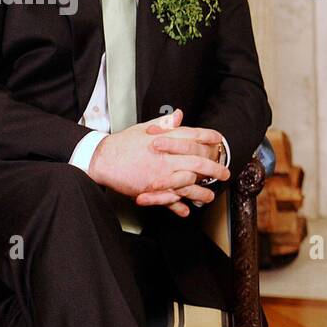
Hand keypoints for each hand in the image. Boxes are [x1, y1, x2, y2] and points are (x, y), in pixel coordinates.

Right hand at [86, 109, 229, 214]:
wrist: (102, 158)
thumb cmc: (123, 144)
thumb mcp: (144, 129)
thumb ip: (165, 125)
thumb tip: (179, 115)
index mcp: (166, 139)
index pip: (194, 136)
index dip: (209, 138)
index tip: (219, 141)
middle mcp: (167, 156)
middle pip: (198, 162)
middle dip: (214, 169)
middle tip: (224, 174)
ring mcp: (162, 173)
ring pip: (189, 184)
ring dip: (201, 192)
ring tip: (209, 197)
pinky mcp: (153, 188)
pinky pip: (170, 199)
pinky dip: (179, 206)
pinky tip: (186, 210)